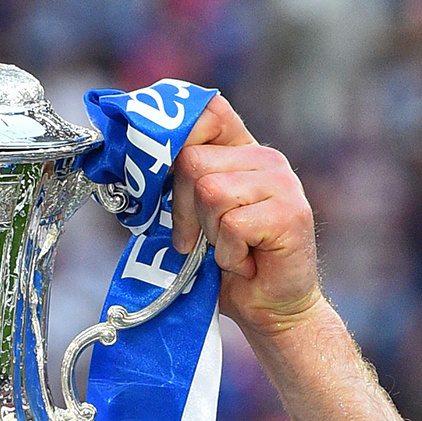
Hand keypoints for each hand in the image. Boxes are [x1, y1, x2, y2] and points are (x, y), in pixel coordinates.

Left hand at [171, 96, 325, 338]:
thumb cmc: (228, 266)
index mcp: (242, 151)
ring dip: (209, 235)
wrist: (271, 309)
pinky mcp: (290, 213)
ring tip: (230, 251)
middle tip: (201, 242)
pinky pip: (232, 225)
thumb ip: (176, 185)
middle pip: (193, 161)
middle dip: (183, 210)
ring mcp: (282, 183)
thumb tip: (132, 161)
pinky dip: (229, 255)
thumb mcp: (195, 218)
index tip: (159, 180)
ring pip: (210, 192)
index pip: (208, 111)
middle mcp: (266, 158)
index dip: (177, 136)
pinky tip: (246, 263)